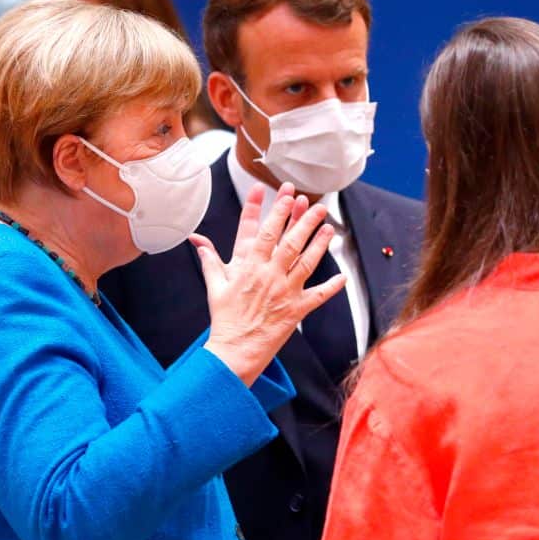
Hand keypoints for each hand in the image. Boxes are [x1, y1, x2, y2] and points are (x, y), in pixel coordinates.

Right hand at [190, 182, 345, 386]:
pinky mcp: (296, 309)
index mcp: (247, 267)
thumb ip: (210, 260)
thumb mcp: (214, 286)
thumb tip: (197, 241)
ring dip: (318, 242)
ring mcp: (284, 291)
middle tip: (312, 201)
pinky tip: (341, 275)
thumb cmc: (225, 318)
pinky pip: (318, 295)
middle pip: (287, 240)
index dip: (263, 208)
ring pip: (306, 261)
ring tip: (328, 226)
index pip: (256, 231)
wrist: (235, 350)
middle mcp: (268, 275)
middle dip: (300, 218)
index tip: (271, 189)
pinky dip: (331, 286)